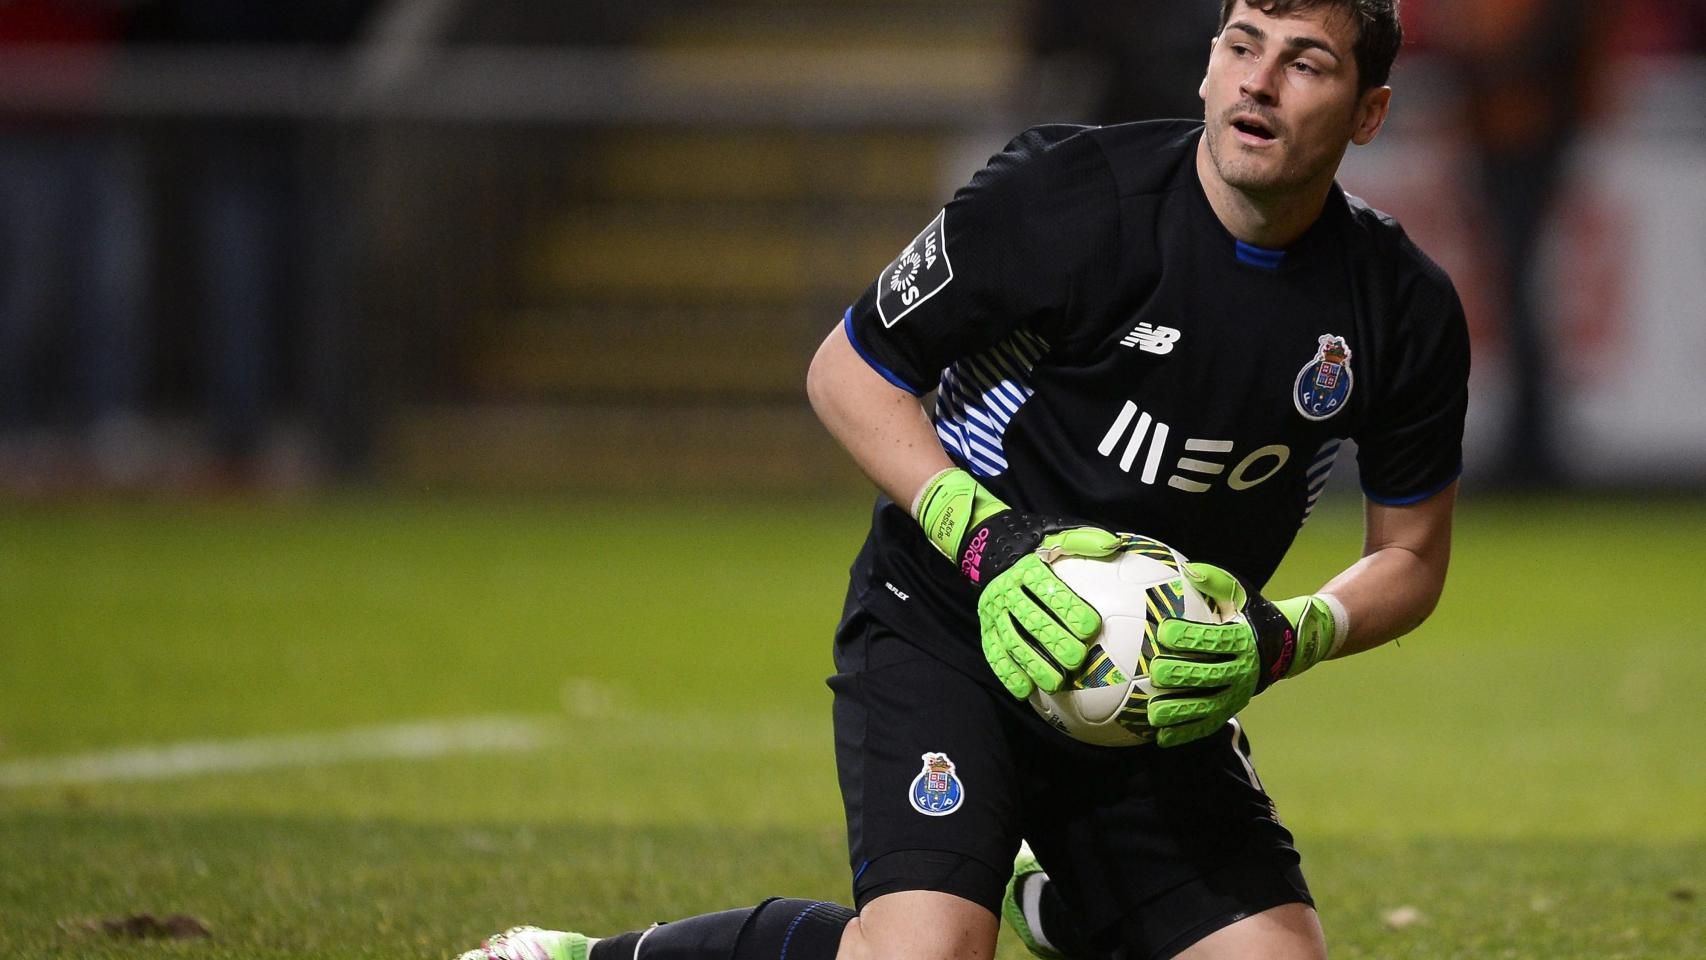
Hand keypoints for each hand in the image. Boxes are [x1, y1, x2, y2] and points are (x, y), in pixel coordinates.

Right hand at [914, 468, 1124, 697]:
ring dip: (1033, 664)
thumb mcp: (1055, 534)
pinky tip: (1025, 691)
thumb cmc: (1032, 543)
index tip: (1091, 627)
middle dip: (1055, 642)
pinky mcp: (986, 628)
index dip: (1069, 609)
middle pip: (1032, 620)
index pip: (1049, 590)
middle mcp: (1007, 591)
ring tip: (1055, 684)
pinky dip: (1007, 673)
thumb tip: (1115, 545)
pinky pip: (993, 653)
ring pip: (1013, 641)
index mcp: (1027, 568)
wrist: (987, 544)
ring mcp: (994, 612)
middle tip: (1077, 660)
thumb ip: (1083, 540)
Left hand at [1145, 562, 1336, 746]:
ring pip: (1207, 707)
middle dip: (1181, 674)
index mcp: (1243, 640)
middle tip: (1154, 671)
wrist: (1283, 646)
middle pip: (1209, 675)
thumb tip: (1189, 569)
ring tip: (1152, 712)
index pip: (1215, 639)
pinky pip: (1206, 725)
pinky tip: (1160, 737)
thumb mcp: (1239, 593)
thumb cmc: (1249, 614)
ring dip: (1179, 711)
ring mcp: (1236, 695)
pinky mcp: (1230, 711)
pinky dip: (1184, 733)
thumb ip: (1214, 581)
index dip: (1190, 636)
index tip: (1164, 630)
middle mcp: (1243, 670)